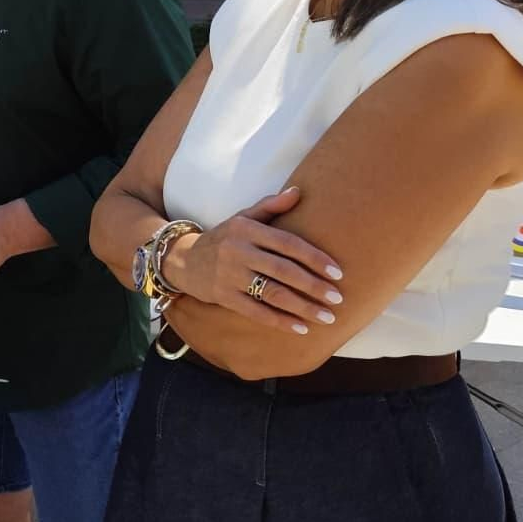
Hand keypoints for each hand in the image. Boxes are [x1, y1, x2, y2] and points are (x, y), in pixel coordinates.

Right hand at [165, 187, 342, 334]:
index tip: (338, 272)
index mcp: (247, 229)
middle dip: (313, 286)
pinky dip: (280, 321)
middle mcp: (238, 251)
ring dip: (303, 307)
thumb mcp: (242, 218)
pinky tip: (301, 329)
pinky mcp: (224, 296)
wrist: (183, 259)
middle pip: (283, 270)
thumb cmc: (223, 238)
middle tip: (338, 298)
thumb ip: (270, 207)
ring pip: (272, 293)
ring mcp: (229, 275)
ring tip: (328, 317)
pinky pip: (256, 312)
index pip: (287, 243)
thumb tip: (299, 192)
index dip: (314, 258)